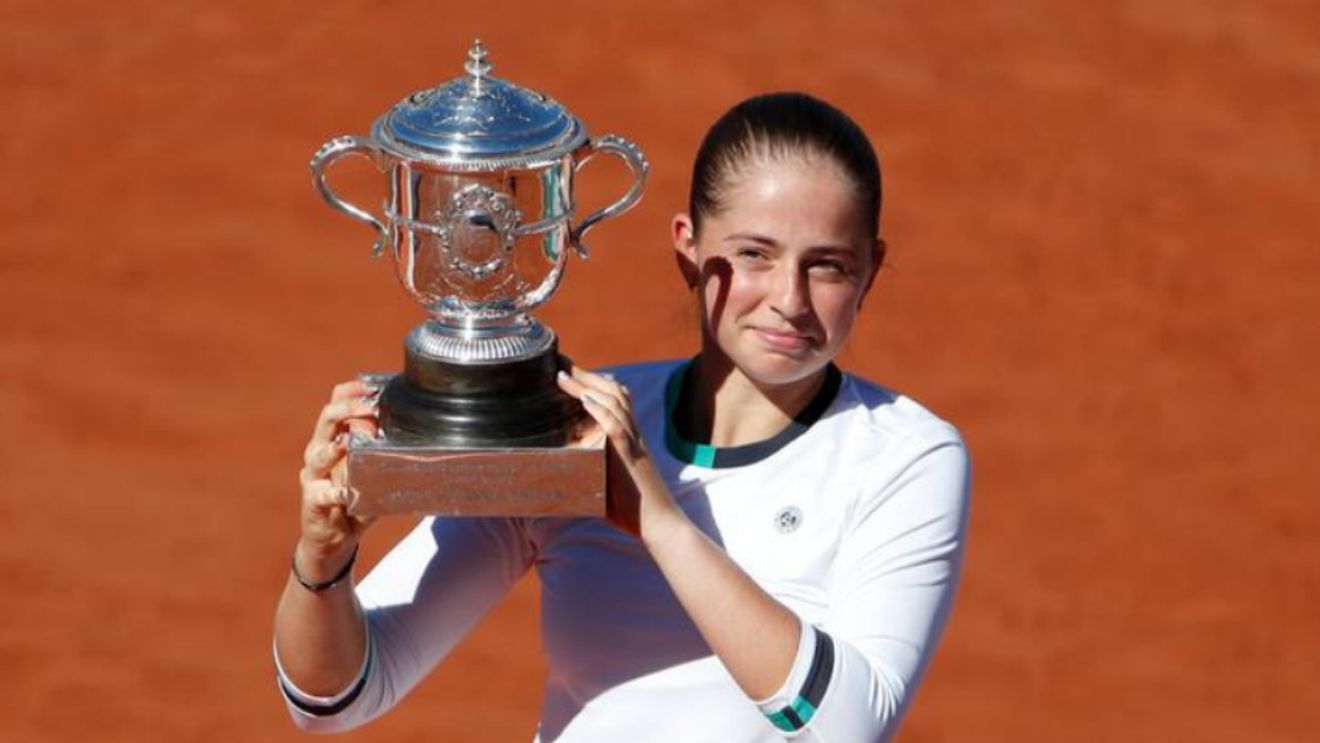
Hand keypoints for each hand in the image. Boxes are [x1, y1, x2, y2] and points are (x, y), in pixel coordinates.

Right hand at [295, 379, 379, 579]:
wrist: (334, 539)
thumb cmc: (356, 500)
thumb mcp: (373, 473)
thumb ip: (386, 454)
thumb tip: (420, 434)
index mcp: (332, 438)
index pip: (334, 403)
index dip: (350, 392)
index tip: (371, 387)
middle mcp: (318, 451)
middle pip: (326, 419)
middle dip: (347, 409)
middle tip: (370, 407)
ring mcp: (312, 475)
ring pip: (320, 454)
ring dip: (336, 448)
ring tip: (349, 442)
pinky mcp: (312, 500)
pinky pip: (323, 494)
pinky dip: (337, 493)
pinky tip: (346, 493)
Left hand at [557, 367, 683, 541]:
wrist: (660, 523)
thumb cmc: (635, 508)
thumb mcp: (610, 481)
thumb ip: (593, 468)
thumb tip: (566, 470)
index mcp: (630, 437)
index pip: (616, 399)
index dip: (595, 382)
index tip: (572, 372)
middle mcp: (634, 434)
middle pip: (614, 392)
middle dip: (587, 375)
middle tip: (561, 363)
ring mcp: (633, 443)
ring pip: (614, 403)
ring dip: (588, 385)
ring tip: (564, 374)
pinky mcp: (630, 456)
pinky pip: (616, 426)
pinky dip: (601, 410)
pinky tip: (585, 399)